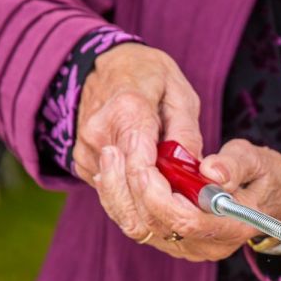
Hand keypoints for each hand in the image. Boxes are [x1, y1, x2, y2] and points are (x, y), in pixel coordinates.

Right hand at [76, 43, 235, 257]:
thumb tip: (195, 171)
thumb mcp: (180, 93)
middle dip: (165, 212)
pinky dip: (138, 206)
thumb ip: (187, 133)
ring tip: (180, 205)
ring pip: (121, 207)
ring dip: (153, 215)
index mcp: (127, 111)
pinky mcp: (85, 167)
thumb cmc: (147, 74)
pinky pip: (114, 200)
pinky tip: (159, 194)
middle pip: (130, 197)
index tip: (194, 203)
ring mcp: (89, 155)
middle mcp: (101, 137)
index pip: (143, 169)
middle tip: (195, 212)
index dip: (169, 195)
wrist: (105, 66)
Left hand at [94, 138, 280, 262]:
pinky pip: (138, 225)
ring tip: (110, 157)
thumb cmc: (264, 176)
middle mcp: (206, 245)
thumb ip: (235, 165)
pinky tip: (113, 172)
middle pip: (155, 225)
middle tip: (117, 152)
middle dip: (130, 187)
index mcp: (232, 227)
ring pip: (139, 227)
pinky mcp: (172, 239)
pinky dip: (121, 199)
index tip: (145, 164)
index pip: (186, 221)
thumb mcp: (258, 161)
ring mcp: (187, 246)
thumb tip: (211, 170)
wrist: (267, 196)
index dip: (159, 195)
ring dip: (118, 193)